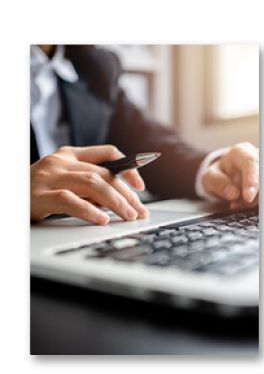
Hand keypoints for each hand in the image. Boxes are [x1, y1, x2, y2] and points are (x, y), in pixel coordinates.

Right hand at [31, 145, 147, 223]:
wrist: (10, 195)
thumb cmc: (37, 191)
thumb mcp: (64, 181)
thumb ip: (87, 186)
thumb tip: (117, 201)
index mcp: (69, 154)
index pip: (108, 152)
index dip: (128, 167)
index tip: (140, 186)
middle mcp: (61, 161)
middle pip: (104, 173)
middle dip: (126, 193)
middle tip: (139, 210)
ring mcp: (50, 176)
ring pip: (92, 184)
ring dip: (115, 202)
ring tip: (128, 216)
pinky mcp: (40, 195)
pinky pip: (70, 201)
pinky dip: (90, 211)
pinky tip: (103, 220)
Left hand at [202, 142, 258, 209]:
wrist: (225, 175)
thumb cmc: (218, 174)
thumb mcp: (210, 177)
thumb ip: (218, 183)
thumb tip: (232, 193)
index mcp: (240, 152)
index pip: (251, 162)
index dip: (252, 180)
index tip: (248, 197)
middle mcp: (256, 156)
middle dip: (256, 193)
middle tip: (244, 203)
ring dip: (256, 199)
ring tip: (238, 203)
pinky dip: (258, 202)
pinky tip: (245, 204)